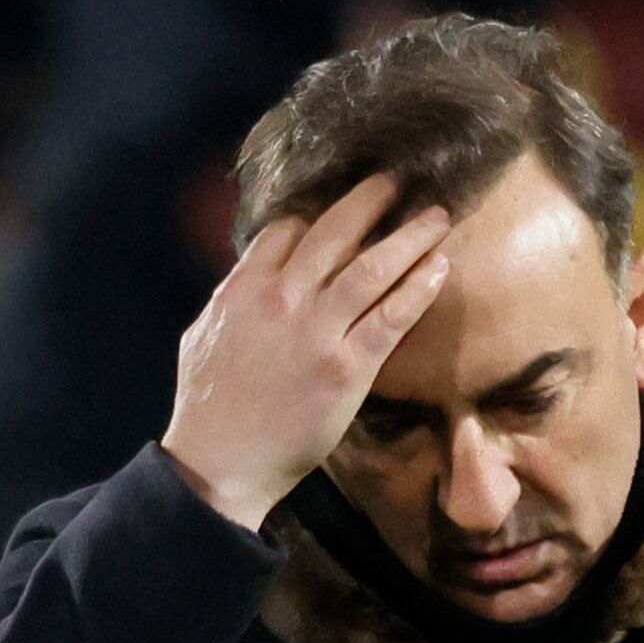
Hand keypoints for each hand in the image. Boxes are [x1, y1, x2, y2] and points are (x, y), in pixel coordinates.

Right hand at [160, 174, 454, 532]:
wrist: (220, 462)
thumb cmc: (207, 407)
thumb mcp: (204, 335)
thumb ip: (232, 298)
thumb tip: (250, 276)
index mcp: (244, 288)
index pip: (287, 231)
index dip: (319, 213)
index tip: (347, 206)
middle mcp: (282, 300)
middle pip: (334, 232)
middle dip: (371, 200)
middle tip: (399, 179)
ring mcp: (317, 332)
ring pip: (371, 267)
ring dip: (409, 235)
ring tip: (437, 214)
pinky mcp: (346, 369)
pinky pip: (391, 317)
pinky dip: (418, 288)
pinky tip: (439, 267)